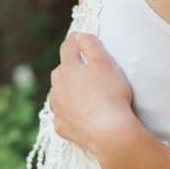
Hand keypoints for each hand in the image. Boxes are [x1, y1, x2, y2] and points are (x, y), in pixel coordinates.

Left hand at [48, 33, 141, 164]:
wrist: (110, 132)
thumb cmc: (111, 95)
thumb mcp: (105, 64)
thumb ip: (91, 45)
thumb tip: (80, 36)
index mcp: (68, 69)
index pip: (67, 47)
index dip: (75, 41)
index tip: (80, 38)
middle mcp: (58, 88)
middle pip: (60, 71)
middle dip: (69, 67)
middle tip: (84, 69)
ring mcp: (58, 109)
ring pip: (58, 94)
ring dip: (66, 91)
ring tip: (82, 93)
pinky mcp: (61, 127)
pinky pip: (62, 116)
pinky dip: (69, 113)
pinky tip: (81, 115)